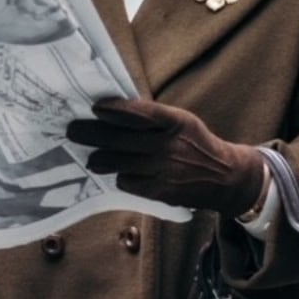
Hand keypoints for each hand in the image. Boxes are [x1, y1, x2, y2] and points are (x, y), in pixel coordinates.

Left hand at [67, 99, 263, 216]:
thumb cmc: (196, 144)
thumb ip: (154, 118)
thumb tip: (114, 111)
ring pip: (120, 163)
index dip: (116, 110)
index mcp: (177, 122)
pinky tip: (121, 173)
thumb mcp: (183, 123)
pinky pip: (129, 182)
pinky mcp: (161, 191)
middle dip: (92, 134)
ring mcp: (165, 170)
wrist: (225, 177)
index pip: (141, 113)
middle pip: (122, 139)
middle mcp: (170, 145)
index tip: (95, 107)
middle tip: (73, 131)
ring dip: (100, 159)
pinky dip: (122, 177)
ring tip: (91, 158)